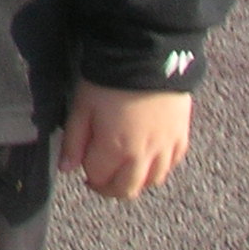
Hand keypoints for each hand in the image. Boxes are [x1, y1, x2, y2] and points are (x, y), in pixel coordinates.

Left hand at [60, 83, 192, 200]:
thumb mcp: (82, 107)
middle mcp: (144, 157)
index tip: (84, 159)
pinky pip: (170, 167)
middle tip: (100, 173)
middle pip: (127, 190)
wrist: (147, 59)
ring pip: (151, 183)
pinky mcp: (182, 139)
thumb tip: (66, 168)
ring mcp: (166, 150)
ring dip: (135, 180)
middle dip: (110, 187)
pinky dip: (157, 168)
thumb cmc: (109, 82)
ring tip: (123, 164)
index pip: (99, 179)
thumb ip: (74, 141)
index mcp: (116, 150)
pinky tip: (146, 155)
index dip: (88, 172)